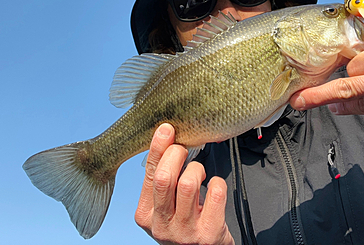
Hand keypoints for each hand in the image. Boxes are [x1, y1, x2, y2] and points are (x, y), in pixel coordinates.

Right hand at [135, 123, 234, 244]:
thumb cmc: (184, 223)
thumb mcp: (165, 206)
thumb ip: (162, 180)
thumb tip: (167, 141)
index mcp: (146, 214)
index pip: (149, 174)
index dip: (158, 148)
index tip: (166, 129)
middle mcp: (162, 225)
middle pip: (165, 177)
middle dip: (176, 154)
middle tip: (185, 150)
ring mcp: (185, 232)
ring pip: (188, 183)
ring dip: (196, 169)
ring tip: (199, 173)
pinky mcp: (209, 234)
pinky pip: (216, 193)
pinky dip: (217, 182)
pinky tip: (214, 186)